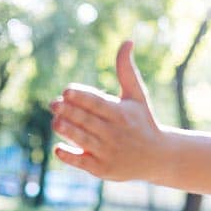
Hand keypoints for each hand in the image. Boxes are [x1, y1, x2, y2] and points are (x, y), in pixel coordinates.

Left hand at [51, 40, 167, 181]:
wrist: (157, 157)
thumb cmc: (142, 121)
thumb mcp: (137, 96)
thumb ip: (126, 70)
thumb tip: (127, 41)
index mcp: (121, 113)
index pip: (98, 103)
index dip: (81, 96)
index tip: (66, 90)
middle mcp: (115, 133)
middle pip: (88, 120)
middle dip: (69, 111)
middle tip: (52, 103)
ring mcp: (109, 152)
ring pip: (84, 140)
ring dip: (68, 131)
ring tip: (55, 122)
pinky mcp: (103, 169)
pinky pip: (83, 162)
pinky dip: (70, 156)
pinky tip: (58, 148)